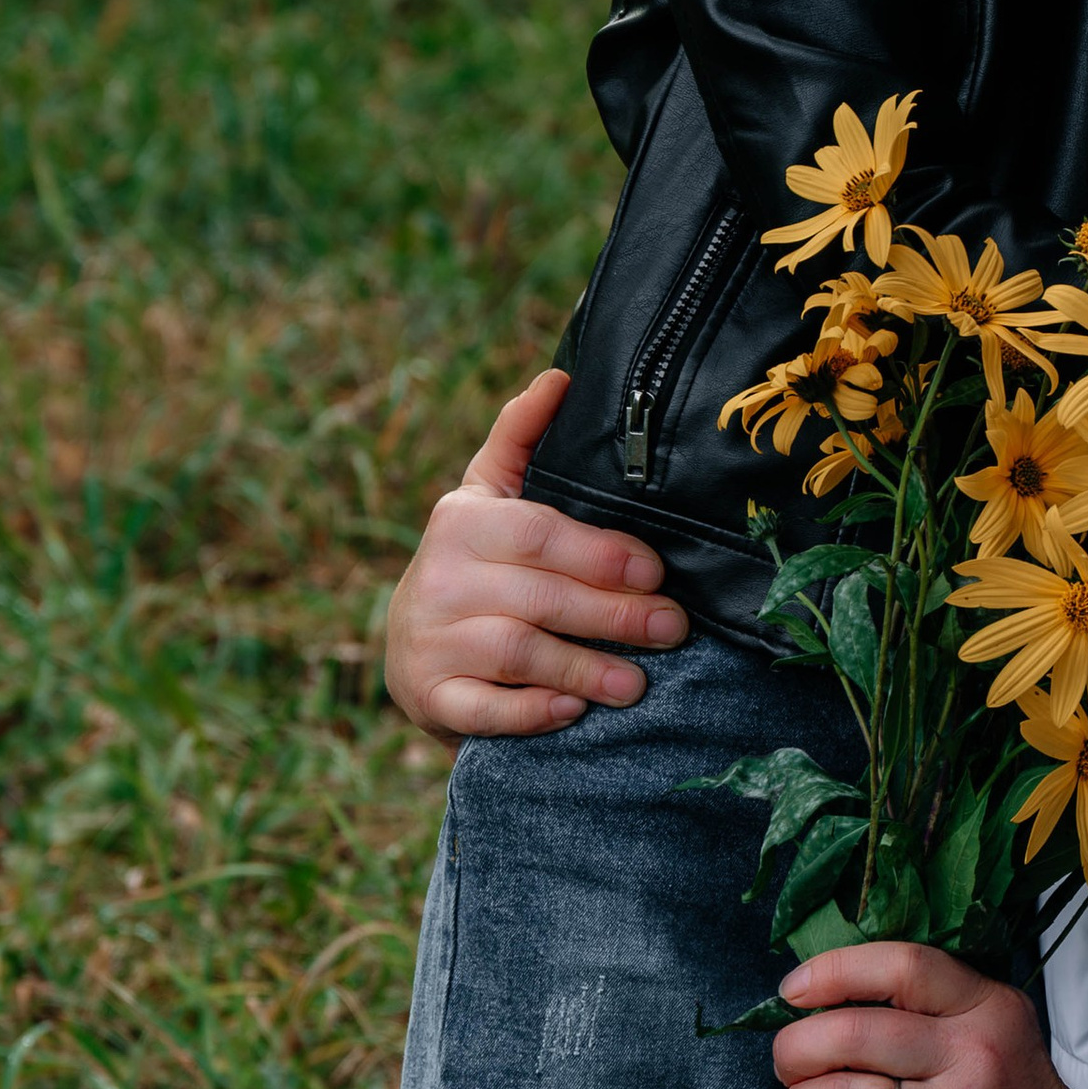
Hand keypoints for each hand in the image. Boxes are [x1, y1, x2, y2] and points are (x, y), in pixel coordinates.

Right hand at [382, 370, 689, 736]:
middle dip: (614, 614)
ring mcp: (428, 641)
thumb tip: (561, 376)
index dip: (602, 554)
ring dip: (583, 668)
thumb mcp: (490, 497)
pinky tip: (573, 711)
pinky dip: (530, 712)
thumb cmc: (477, 563)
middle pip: (537, 596)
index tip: (657, 571)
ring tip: (637, 683)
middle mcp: (437, 578)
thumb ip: (521, 438)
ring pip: (515, 653)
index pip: (539, 534)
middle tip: (671, 628)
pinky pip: (482, 710)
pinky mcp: (429, 697)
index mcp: (462, 521)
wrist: (416, 647)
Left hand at [772, 942, 1087, 1088]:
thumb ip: (934, 1012)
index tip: (795, 990)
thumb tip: (830, 1000)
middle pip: (851, 1033)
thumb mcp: (1001, 1037)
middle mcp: (974, 1057)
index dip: (833, 971)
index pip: (901, 966)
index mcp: (988, 1010)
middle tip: (789, 1064)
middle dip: (796, 1048)